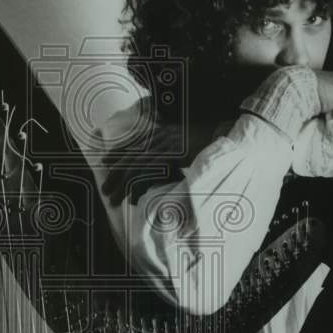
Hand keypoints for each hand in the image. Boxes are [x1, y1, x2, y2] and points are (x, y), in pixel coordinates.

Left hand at [100, 119, 216, 206]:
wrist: (227, 137)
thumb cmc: (209, 143)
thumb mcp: (186, 144)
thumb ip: (172, 151)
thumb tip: (162, 163)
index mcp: (162, 133)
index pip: (134, 142)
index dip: (118, 152)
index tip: (105, 162)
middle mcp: (161, 137)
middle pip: (130, 156)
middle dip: (115, 174)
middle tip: (105, 190)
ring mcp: (166, 145)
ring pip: (136, 165)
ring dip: (122, 184)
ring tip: (113, 199)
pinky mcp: (173, 154)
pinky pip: (150, 171)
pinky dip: (140, 184)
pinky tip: (133, 197)